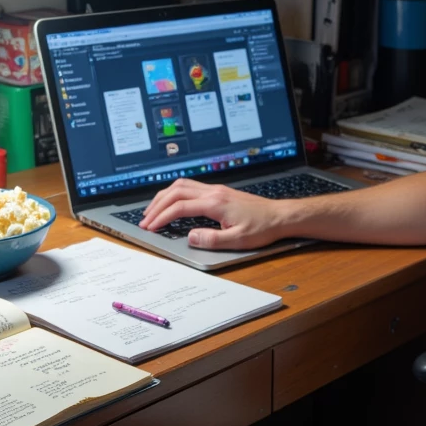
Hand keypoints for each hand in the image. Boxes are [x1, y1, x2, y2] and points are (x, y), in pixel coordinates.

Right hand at [139, 178, 291, 251]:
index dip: (162, 217)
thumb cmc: (262, 228)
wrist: (280, 216)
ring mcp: (216, 189)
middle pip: (176, 191)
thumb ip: (212, 240)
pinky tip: (173, 203)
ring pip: (182, 185)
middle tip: (146, 220)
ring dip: (164, 196)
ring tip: (153, 211)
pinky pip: (190, 187)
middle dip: (157, 205)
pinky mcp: (219, 192)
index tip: (151, 227)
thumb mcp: (238, 240)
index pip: (180, 207)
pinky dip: (175, 194)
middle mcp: (213, 192)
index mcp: (215, 203)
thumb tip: (190, 237)